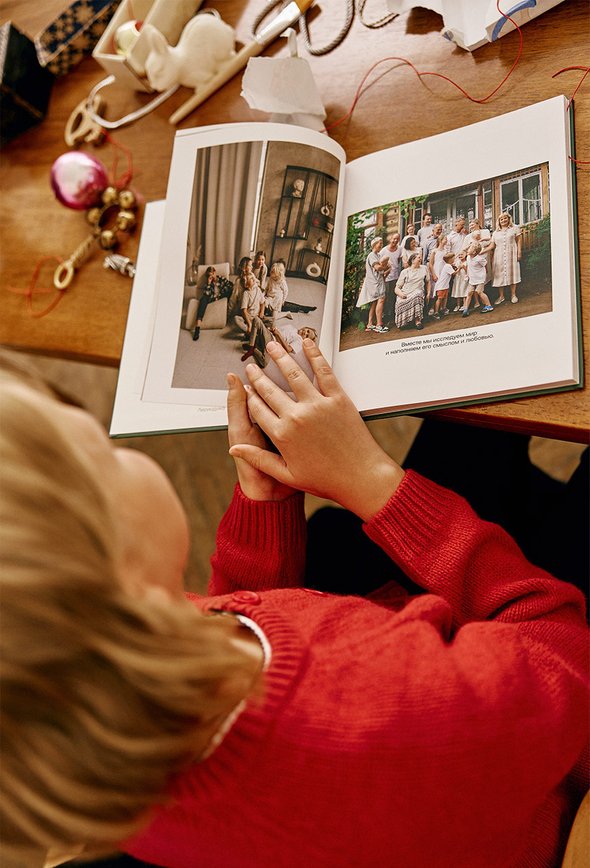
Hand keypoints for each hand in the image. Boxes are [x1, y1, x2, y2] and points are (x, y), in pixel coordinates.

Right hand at [229, 342, 403, 520]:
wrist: (360, 477)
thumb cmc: (325, 480)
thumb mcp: (287, 474)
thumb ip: (259, 459)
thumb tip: (234, 449)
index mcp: (282, 435)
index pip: (257, 408)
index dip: (248, 395)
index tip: (244, 386)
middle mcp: (297, 417)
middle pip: (270, 389)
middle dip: (258, 375)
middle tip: (252, 365)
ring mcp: (317, 405)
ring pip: (293, 374)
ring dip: (280, 357)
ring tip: (272, 346)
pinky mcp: (338, 399)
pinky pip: (323, 371)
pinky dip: (314, 355)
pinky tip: (307, 344)